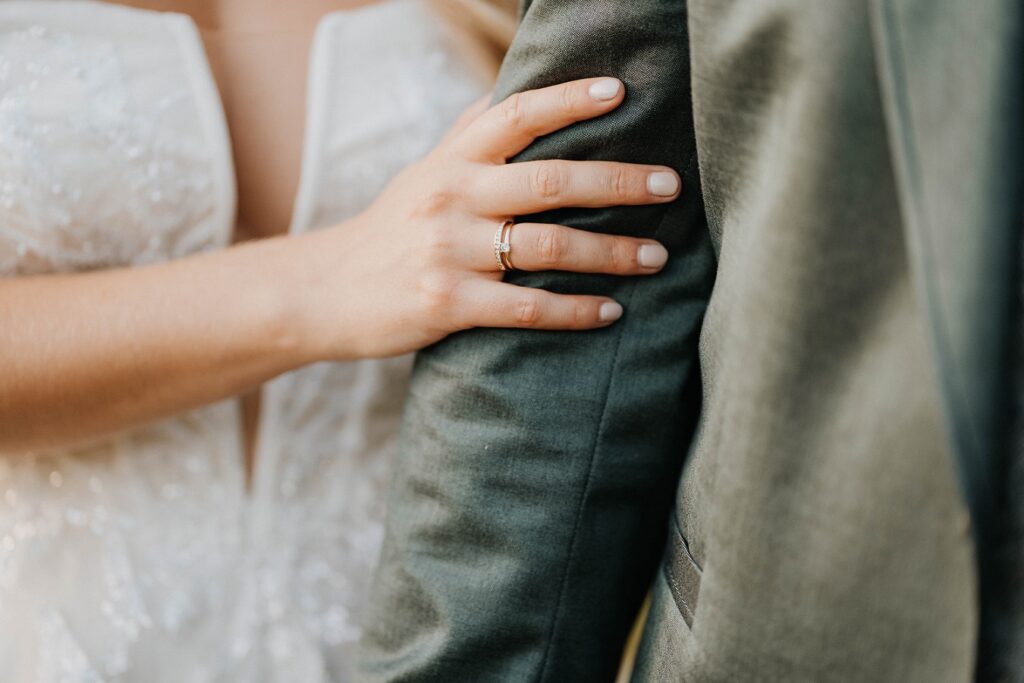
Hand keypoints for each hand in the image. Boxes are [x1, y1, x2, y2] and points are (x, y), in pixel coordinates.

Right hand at [289, 77, 681, 360]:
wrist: (325, 291)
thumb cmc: (389, 229)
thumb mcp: (423, 173)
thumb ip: (468, 135)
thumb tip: (512, 89)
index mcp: (452, 161)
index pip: (515, 115)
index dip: (568, 100)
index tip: (620, 92)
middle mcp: (451, 197)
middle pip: (548, 182)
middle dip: (617, 182)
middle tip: (670, 184)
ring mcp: (448, 252)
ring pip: (547, 248)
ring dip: (611, 253)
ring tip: (658, 256)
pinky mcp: (447, 304)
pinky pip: (526, 309)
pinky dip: (575, 310)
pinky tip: (611, 311)